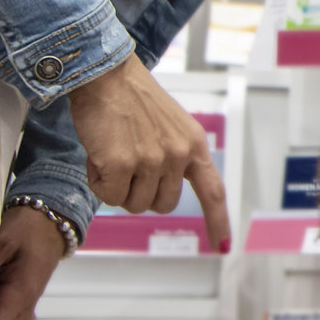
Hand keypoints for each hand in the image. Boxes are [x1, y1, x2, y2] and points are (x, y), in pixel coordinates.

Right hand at [67, 55, 230, 249]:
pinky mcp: (121, 164)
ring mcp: (151, 161)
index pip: (213, 192)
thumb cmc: (132, 100)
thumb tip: (163, 195)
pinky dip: (99, 184)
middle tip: (127, 167)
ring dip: (119, 189)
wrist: (104, 75)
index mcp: (194, 145)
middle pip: (163, 205)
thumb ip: (175, 157)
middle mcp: (178, 155)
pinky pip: (110, 197)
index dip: (218, 220)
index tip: (223, 245)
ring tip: (112, 156)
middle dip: (142, 195)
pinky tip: (97, 159)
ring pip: (135, 204)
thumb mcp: (170, 126)